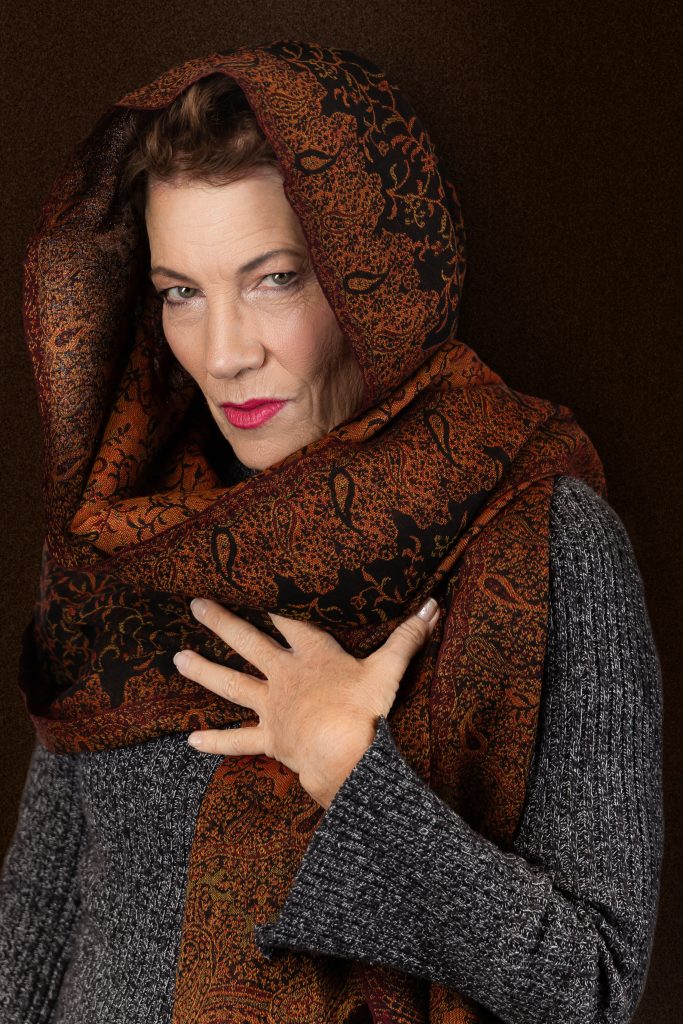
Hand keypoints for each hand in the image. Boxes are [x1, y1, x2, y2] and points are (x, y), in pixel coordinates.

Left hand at [173, 596, 439, 808]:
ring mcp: (273, 708)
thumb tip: (434, 606)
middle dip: (222, 622)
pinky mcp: (270, 740)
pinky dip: (215, 741)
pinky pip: (237, 741)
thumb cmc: (367, 711)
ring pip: (231, 685)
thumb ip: (408, 636)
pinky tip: (189, 740)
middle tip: (196, 604)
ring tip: (178, 659)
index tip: (250, 577)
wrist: (346, 757)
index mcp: (314, 656)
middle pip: (248, 643)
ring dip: (204, 671)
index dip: (271, 598)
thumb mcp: (390, 669)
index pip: (290, 619)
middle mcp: (286, 676)